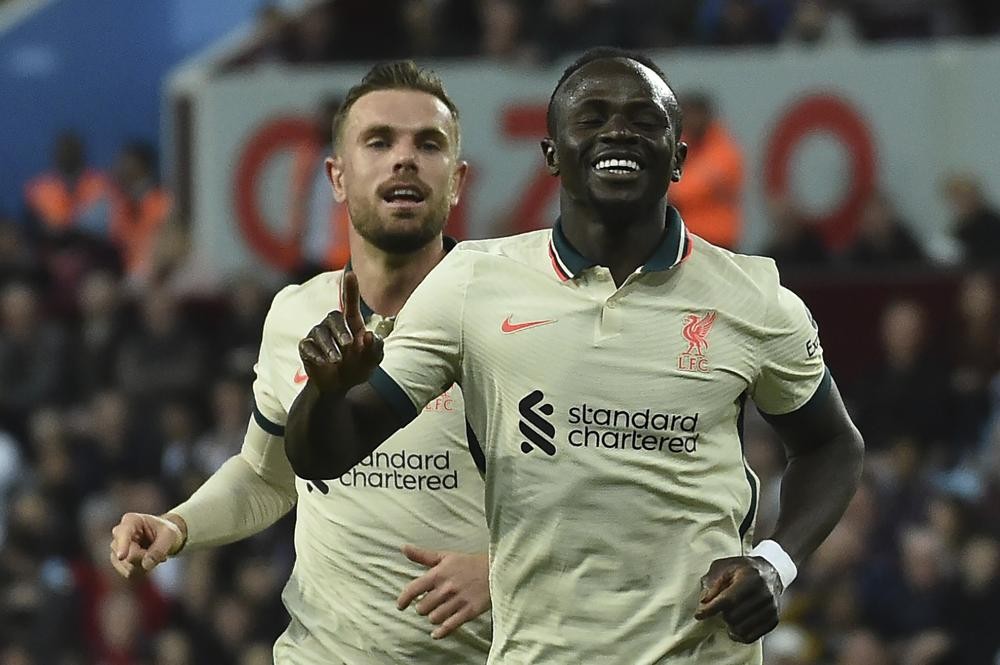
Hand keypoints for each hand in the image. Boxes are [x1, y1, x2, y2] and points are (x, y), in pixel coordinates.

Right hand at [109, 512, 185, 578]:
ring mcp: (116, 548)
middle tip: (161, 554)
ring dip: (145, 565)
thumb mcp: (170, 535)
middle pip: (128, 555)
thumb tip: (146, 565)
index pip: (123, 534)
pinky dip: (141, 570)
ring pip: (128, 567)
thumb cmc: (166, 531)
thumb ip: (159, 549)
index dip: (122, 545)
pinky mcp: (117, 561)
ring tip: (154, 555)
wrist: (164, 536)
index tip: (122, 556)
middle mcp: (119, 533)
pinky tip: (148, 561)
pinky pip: (128, 573)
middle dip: (146, 558)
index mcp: (131, 520)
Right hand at [298, 272, 382, 393]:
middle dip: (341, 330)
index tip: (351, 274)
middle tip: (349, 346)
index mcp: (351, 325)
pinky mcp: (306, 347)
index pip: (350, 303)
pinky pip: (307, 346)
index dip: (350, 289)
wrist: (337, 388)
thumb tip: (369, 335)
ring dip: (329, 346)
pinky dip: (316, 355)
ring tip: (337, 361)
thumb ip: (375, 349)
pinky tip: (323, 363)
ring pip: (319, 331)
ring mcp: (318, 336)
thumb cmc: (357, 369)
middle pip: (333, 317)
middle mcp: (333, 326)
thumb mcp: (372, 362)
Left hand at [396, 545, 490, 638]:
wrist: (497, 570)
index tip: (400, 606)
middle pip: (422, 607)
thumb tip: (404, 548)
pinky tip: (437, 632)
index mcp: (438, 574)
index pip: (413, 589)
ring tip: (437, 612)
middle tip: (428, 605)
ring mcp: (458, 601)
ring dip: (433, 617)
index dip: (403, 599)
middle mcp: (446, 588)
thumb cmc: (469, 563)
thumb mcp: (445, 556)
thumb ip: (423, 555)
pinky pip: (450, 626)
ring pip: (434, 617)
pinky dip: (441, 632)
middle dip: (423, 607)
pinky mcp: (469, 611)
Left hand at [694, 555, 781, 642]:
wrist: (770, 573)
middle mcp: (764, 593)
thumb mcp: (723, 567)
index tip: (699, 614)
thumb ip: (712, 582)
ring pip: (741, 629)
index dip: (710, 609)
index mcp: (750, 577)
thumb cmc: (741, 569)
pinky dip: (739, 635)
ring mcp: (771, 608)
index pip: (728, 599)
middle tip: (721, 607)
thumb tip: (704, 602)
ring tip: (729, 615)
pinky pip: (751, 637)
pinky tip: (735, 627)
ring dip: (730, 625)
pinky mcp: (774, 620)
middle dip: (721, 614)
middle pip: (733, 616)